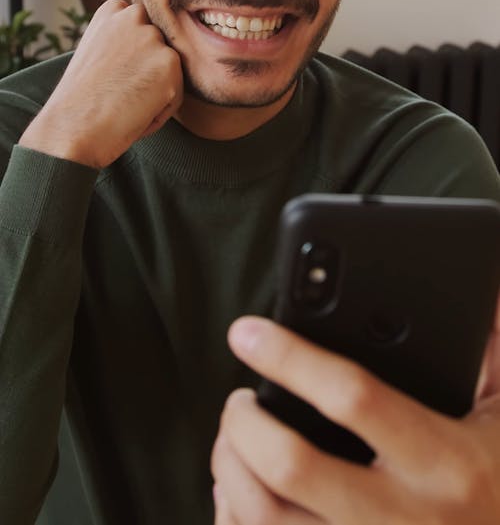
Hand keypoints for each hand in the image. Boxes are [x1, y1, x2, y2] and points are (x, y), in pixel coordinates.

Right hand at [19, 0, 182, 167]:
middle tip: (124, 92)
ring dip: (157, 89)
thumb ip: (122, 40)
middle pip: (161, 45)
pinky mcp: (169, 63)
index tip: (116, 74)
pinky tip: (135, 115)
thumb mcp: (96, 52)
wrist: (73, 127)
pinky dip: (162, 109)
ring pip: (171, 70)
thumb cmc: (81, 100)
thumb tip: (152, 48)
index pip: (143, 25)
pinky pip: (177, 92)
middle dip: (150, 67)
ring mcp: (153, 39)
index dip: (134, 55)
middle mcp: (133, 17)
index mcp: (111, 10)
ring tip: (127, 105)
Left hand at [212, 298, 499, 523]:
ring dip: (231, 470)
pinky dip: (235, 520)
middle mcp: (406, 520)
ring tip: (235, 440)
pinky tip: (240, 493)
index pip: (353, 397)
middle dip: (244, 422)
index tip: (247, 333)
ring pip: (267, 519)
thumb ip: (487, 352)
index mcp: (446, 463)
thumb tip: (475, 291)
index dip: (290, 358)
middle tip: (240, 399)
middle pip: (292, 466)